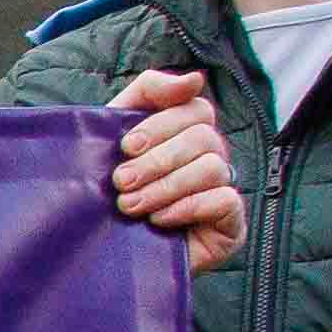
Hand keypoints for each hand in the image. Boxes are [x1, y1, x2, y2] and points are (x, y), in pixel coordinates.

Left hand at [103, 64, 243, 267]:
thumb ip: (149, 92)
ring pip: (213, 167)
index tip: (125, 147)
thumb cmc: (106, 191)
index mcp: (186, 132)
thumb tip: (196, 78)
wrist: (99, 253)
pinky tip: (160, 220)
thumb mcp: (113, 132)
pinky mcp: (232, 223)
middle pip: (203, 136)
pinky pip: (225, 200)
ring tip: (132, 206)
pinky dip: (188, 207)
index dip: (160, 124)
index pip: (194, 108)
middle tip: (121, 183)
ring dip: (166, 186)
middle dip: (157, 159)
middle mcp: (210, 156)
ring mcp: (223, 189)